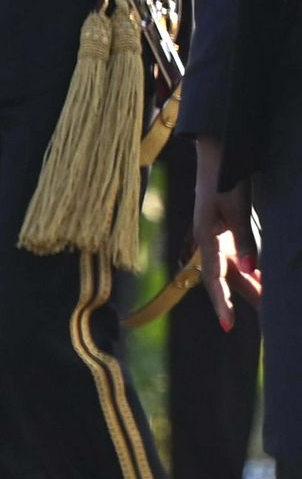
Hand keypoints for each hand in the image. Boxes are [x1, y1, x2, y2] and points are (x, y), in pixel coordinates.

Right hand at [192, 140, 260, 328]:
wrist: (218, 152)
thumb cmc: (225, 178)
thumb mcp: (237, 208)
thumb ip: (244, 240)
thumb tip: (251, 271)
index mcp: (206, 237)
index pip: (213, 277)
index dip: (221, 302)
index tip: (229, 326)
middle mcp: (209, 241)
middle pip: (225, 278)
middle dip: (243, 301)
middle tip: (267, 321)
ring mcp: (217, 237)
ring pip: (233, 270)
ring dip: (251, 288)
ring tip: (272, 307)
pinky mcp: (225, 231)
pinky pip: (238, 259)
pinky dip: (252, 273)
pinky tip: (263, 280)